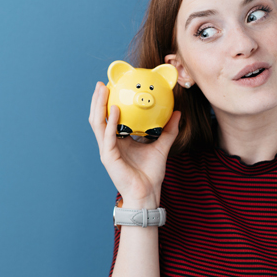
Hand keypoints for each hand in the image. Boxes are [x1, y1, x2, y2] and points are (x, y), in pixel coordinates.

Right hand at [89, 81, 180, 208]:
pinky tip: (116, 110)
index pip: (110, 118)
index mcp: (119, 141)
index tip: (113, 86)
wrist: (148, 193)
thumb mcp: (162, 146)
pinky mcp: (109, 157)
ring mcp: (107, 150)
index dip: (108, 102)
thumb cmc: (151, 174)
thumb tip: (177, 113)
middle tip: (102, 83)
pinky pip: (108, 136)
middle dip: (98, 100)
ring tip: (102, 90)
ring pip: (98, 124)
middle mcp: (110, 143)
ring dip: (99, 106)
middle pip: (99, 117)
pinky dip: (111, 122)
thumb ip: (168, 130)